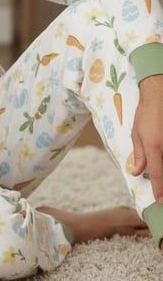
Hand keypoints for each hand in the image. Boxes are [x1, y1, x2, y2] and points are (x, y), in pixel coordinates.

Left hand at [131, 74, 162, 201]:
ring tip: (162, 185)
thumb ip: (139, 155)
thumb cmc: (146, 114)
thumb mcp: (137, 134)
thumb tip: (136, 172)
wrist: (159, 94)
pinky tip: (162, 165)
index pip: (159, 174)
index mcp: (155, 146)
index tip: (160, 200)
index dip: (160, 189)